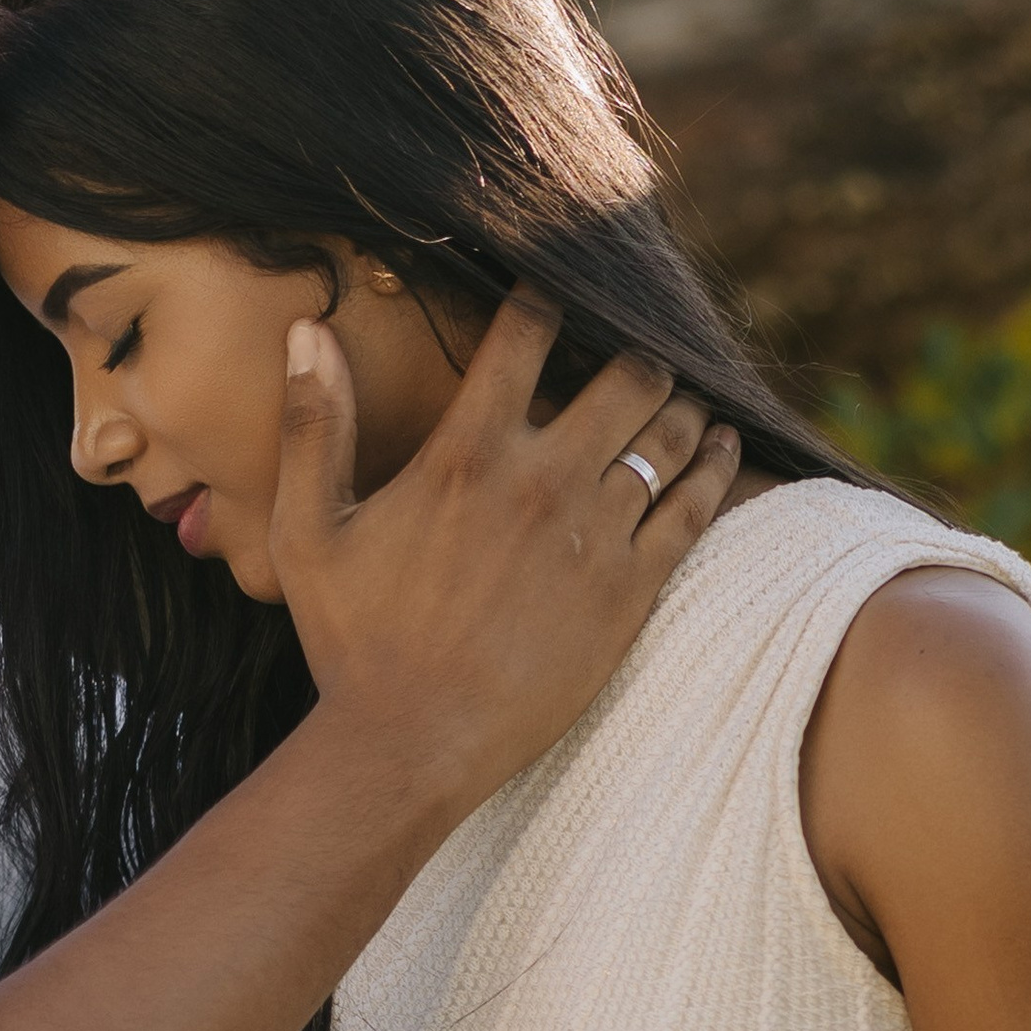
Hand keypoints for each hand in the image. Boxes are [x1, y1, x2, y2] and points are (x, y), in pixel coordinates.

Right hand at [272, 294, 738, 827]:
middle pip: (628, 376)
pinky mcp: (631, 590)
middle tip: (634, 352)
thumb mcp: (308, 528)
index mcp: (467, 453)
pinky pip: (696, 507)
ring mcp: (596, 536)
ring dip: (683, 404)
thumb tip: (305, 329)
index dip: (546, 297)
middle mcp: (543, 481)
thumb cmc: (351, 639)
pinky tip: (725, 445)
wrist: (410, 743)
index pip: (526, 336)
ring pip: (672, 434)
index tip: (554, 288)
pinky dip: (718, 466)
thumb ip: (312, 422)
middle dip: (638, 351)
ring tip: (683, 397)